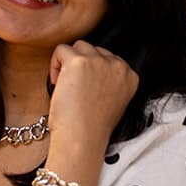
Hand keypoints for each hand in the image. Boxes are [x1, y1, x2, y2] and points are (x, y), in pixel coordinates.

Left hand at [40, 40, 139, 185]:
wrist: (82, 138)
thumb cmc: (92, 125)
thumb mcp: (112, 100)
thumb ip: (109, 81)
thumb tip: (91, 68)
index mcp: (131, 76)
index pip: (108, 58)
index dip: (92, 71)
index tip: (85, 89)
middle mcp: (119, 66)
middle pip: (93, 49)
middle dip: (80, 65)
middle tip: (73, 88)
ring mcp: (99, 62)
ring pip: (78, 46)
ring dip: (67, 62)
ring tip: (64, 84)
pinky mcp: (79, 61)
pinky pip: (61, 49)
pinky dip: (54, 64)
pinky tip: (56, 83)